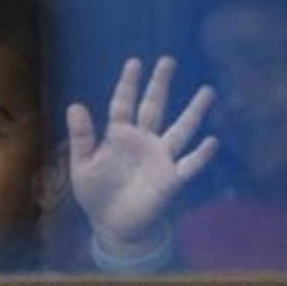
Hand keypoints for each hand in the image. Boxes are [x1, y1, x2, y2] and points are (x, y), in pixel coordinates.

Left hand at [67, 56, 216, 256]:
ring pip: (180, 130)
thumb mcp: (82, 166)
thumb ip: (81, 137)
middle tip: (167, 60)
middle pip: (153, 108)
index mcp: (118, 137)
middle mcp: (143, 142)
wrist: (111, 225)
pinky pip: (190, 164)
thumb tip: (75, 105)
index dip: (128, 84)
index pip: (123, 104)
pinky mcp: (171, 179)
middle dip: (160, 85)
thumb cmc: (96, 194)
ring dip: (193, 112)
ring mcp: (159, 158)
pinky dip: (201, 154)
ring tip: (206, 91)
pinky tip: (212, 140)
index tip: (134, 62)